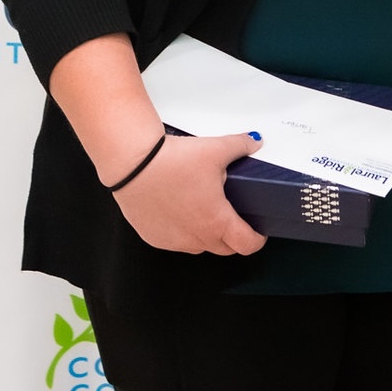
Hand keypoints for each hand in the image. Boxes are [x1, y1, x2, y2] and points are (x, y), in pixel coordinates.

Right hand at [111, 131, 266, 255]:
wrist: (133, 164)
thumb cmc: (171, 161)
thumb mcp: (215, 149)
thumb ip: (240, 146)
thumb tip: (253, 142)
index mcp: (216, 221)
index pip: (247, 245)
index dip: (257, 239)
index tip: (258, 232)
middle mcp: (196, 238)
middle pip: (225, 248)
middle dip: (234, 236)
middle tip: (234, 217)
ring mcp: (174, 241)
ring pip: (200, 246)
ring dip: (207, 234)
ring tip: (204, 209)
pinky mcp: (154, 238)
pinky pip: (176, 242)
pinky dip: (183, 231)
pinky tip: (180, 210)